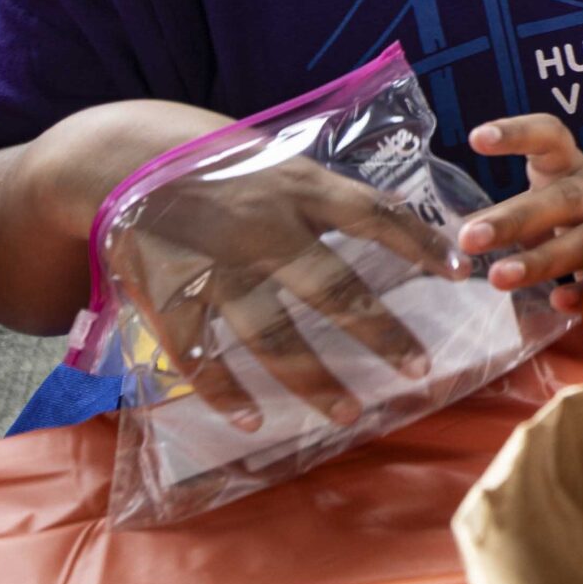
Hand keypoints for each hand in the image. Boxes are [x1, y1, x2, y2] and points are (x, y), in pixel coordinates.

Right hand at [109, 157, 467, 431]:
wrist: (122, 163)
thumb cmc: (218, 166)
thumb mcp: (280, 162)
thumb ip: (328, 195)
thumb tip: (398, 222)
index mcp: (299, 187)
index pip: (375, 214)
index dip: (419, 243)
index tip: (460, 272)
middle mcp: (264, 229)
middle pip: (333, 287)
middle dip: (381, 332)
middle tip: (421, 368)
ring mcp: (217, 268)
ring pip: (273, 333)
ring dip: (314, 378)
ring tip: (351, 413)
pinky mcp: (171, 297)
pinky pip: (201, 355)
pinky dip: (225, 392)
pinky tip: (254, 421)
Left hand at [463, 115, 582, 315]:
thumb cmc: (579, 213)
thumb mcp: (554, 195)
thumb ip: (516, 214)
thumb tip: (453, 243)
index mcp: (573, 167)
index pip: (549, 138)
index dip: (517, 134)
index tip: (476, 138)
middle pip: (562, 199)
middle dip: (516, 219)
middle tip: (470, 238)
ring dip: (543, 260)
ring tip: (498, 277)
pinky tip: (558, 302)